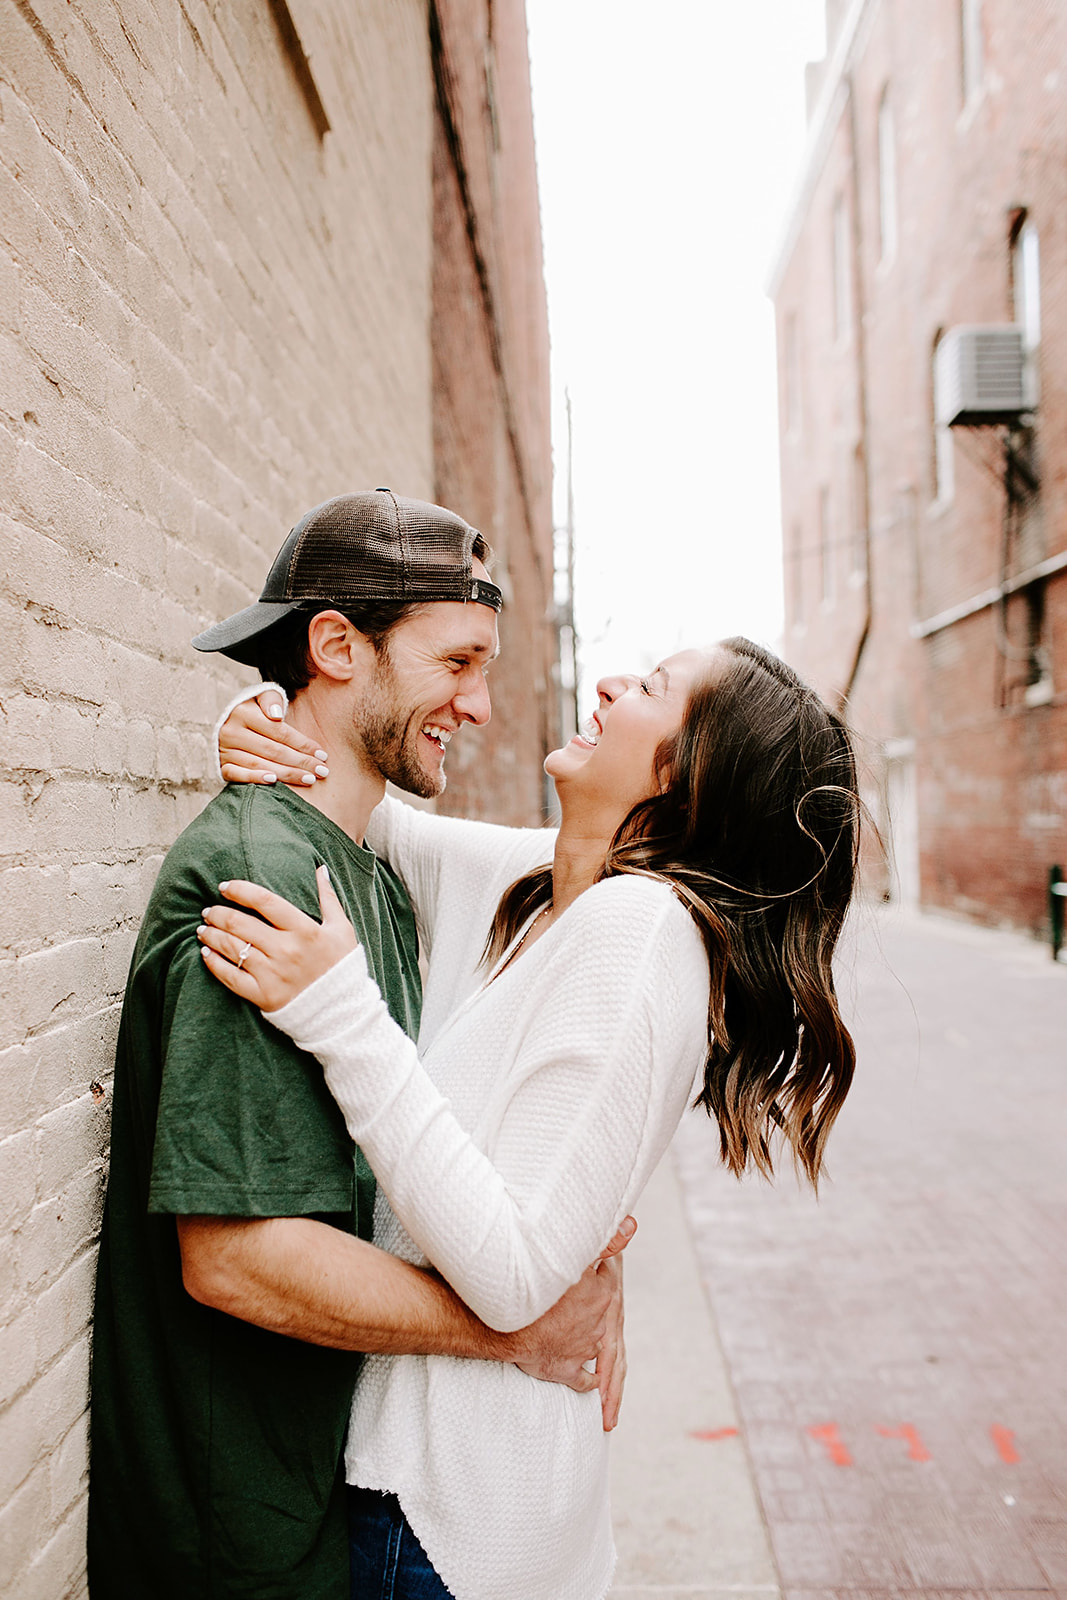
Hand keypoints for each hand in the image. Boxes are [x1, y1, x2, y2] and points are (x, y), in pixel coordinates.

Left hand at [198, 865, 357, 1010]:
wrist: (342, 1011)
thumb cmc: (340, 966)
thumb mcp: (341, 929)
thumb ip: (328, 898)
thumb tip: (321, 869)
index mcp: (305, 930)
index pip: (265, 901)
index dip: (241, 890)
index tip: (224, 886)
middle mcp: (286, 950)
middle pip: (241, 924)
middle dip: (218, 913)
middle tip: (209, 910)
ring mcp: (273, 973)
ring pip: (232, 948)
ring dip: (212, 935)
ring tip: (203, 929)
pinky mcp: (263, 995)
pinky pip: (231, 977)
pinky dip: (214, 963)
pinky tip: (206, 953)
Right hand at [220, 691, 330, 787]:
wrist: (230, 723)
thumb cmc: (256, 711)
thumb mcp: (263, 696)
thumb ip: (272, 699)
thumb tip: (276, 715)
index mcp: (243, 712)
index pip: (280, 732)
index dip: (303, 744)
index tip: (322, 755)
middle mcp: (231, 731)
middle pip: (273, 751)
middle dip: (301, 762)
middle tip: (321, 772)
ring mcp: (225, 750)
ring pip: (259, 765)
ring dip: (287, 774)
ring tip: (308, 779)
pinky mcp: (221, 765)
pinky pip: (237, 775)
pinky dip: (254, 779)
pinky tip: (273, 781)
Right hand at [505, 1215, 635, 1399]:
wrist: (509, 1326)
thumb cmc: (538, 1290)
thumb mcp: (573, 1260)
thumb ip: (604, 1242)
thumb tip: (630, 1225)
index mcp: (603, 1294)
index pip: (607, 1278)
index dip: (596, 1272)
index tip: (587, 1270)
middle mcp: (599, 1322)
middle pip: (599, 1309)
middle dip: (588, 1305)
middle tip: (574, 1302)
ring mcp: (586, 1348)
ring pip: (593, 1342)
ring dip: (585, 1337)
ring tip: (571, 1333)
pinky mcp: (570, 1371)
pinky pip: (585, 1379)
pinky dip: (588, 1379)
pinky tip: (589, 1380)